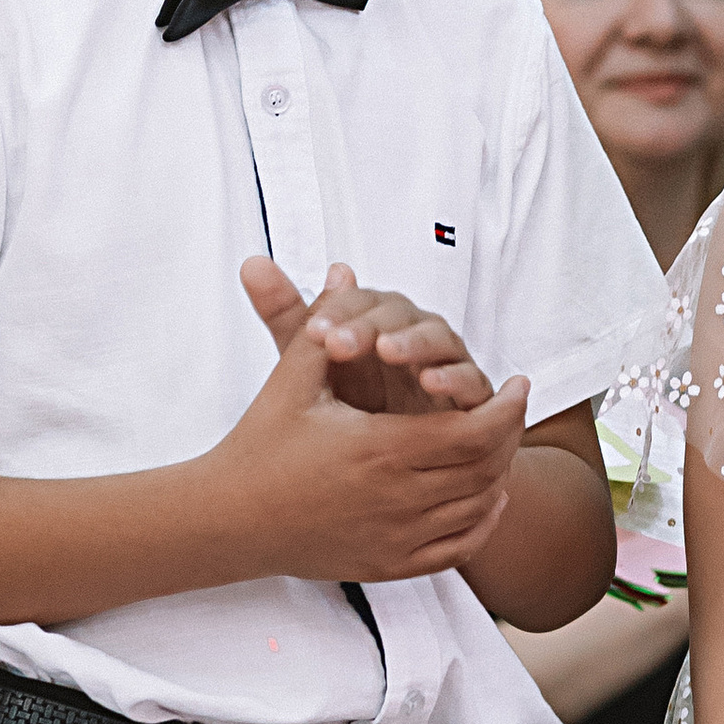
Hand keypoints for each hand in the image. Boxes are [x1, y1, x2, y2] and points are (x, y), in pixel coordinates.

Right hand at [218, 268, 527, 581]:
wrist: (227, 519)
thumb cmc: (259, 445)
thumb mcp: (292, 380)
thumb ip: (325, 324)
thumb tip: (343, 271)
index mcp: (381, 448)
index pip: (476, 430)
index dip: (509, 407)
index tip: (517, 385)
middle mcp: (396, 497)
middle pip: (487, 468)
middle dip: (510, 435)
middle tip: (512, 409)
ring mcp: (395, 537)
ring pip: (478, 508)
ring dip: (499, 474)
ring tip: (500, 443)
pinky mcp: (389, 564)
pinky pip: (458, 548)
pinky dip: (482, 522)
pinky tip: (484, 497)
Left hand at [244, 258, 495, 413]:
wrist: (394, 460)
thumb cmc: (355, 403)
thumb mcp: (313, 365)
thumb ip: (288, 319)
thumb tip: (251, 262)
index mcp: (377, 319)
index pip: (360, 301)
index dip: (340, 311)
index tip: (314, 333)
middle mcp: (414, 331)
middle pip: (399, 313)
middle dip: (370, 325)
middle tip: (339, 344)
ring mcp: (447, 360)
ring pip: (438, 338)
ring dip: (414, 342)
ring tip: (388, 351)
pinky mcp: (473, 395)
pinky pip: (471, 379)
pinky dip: (455, 377)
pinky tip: (432, 382)